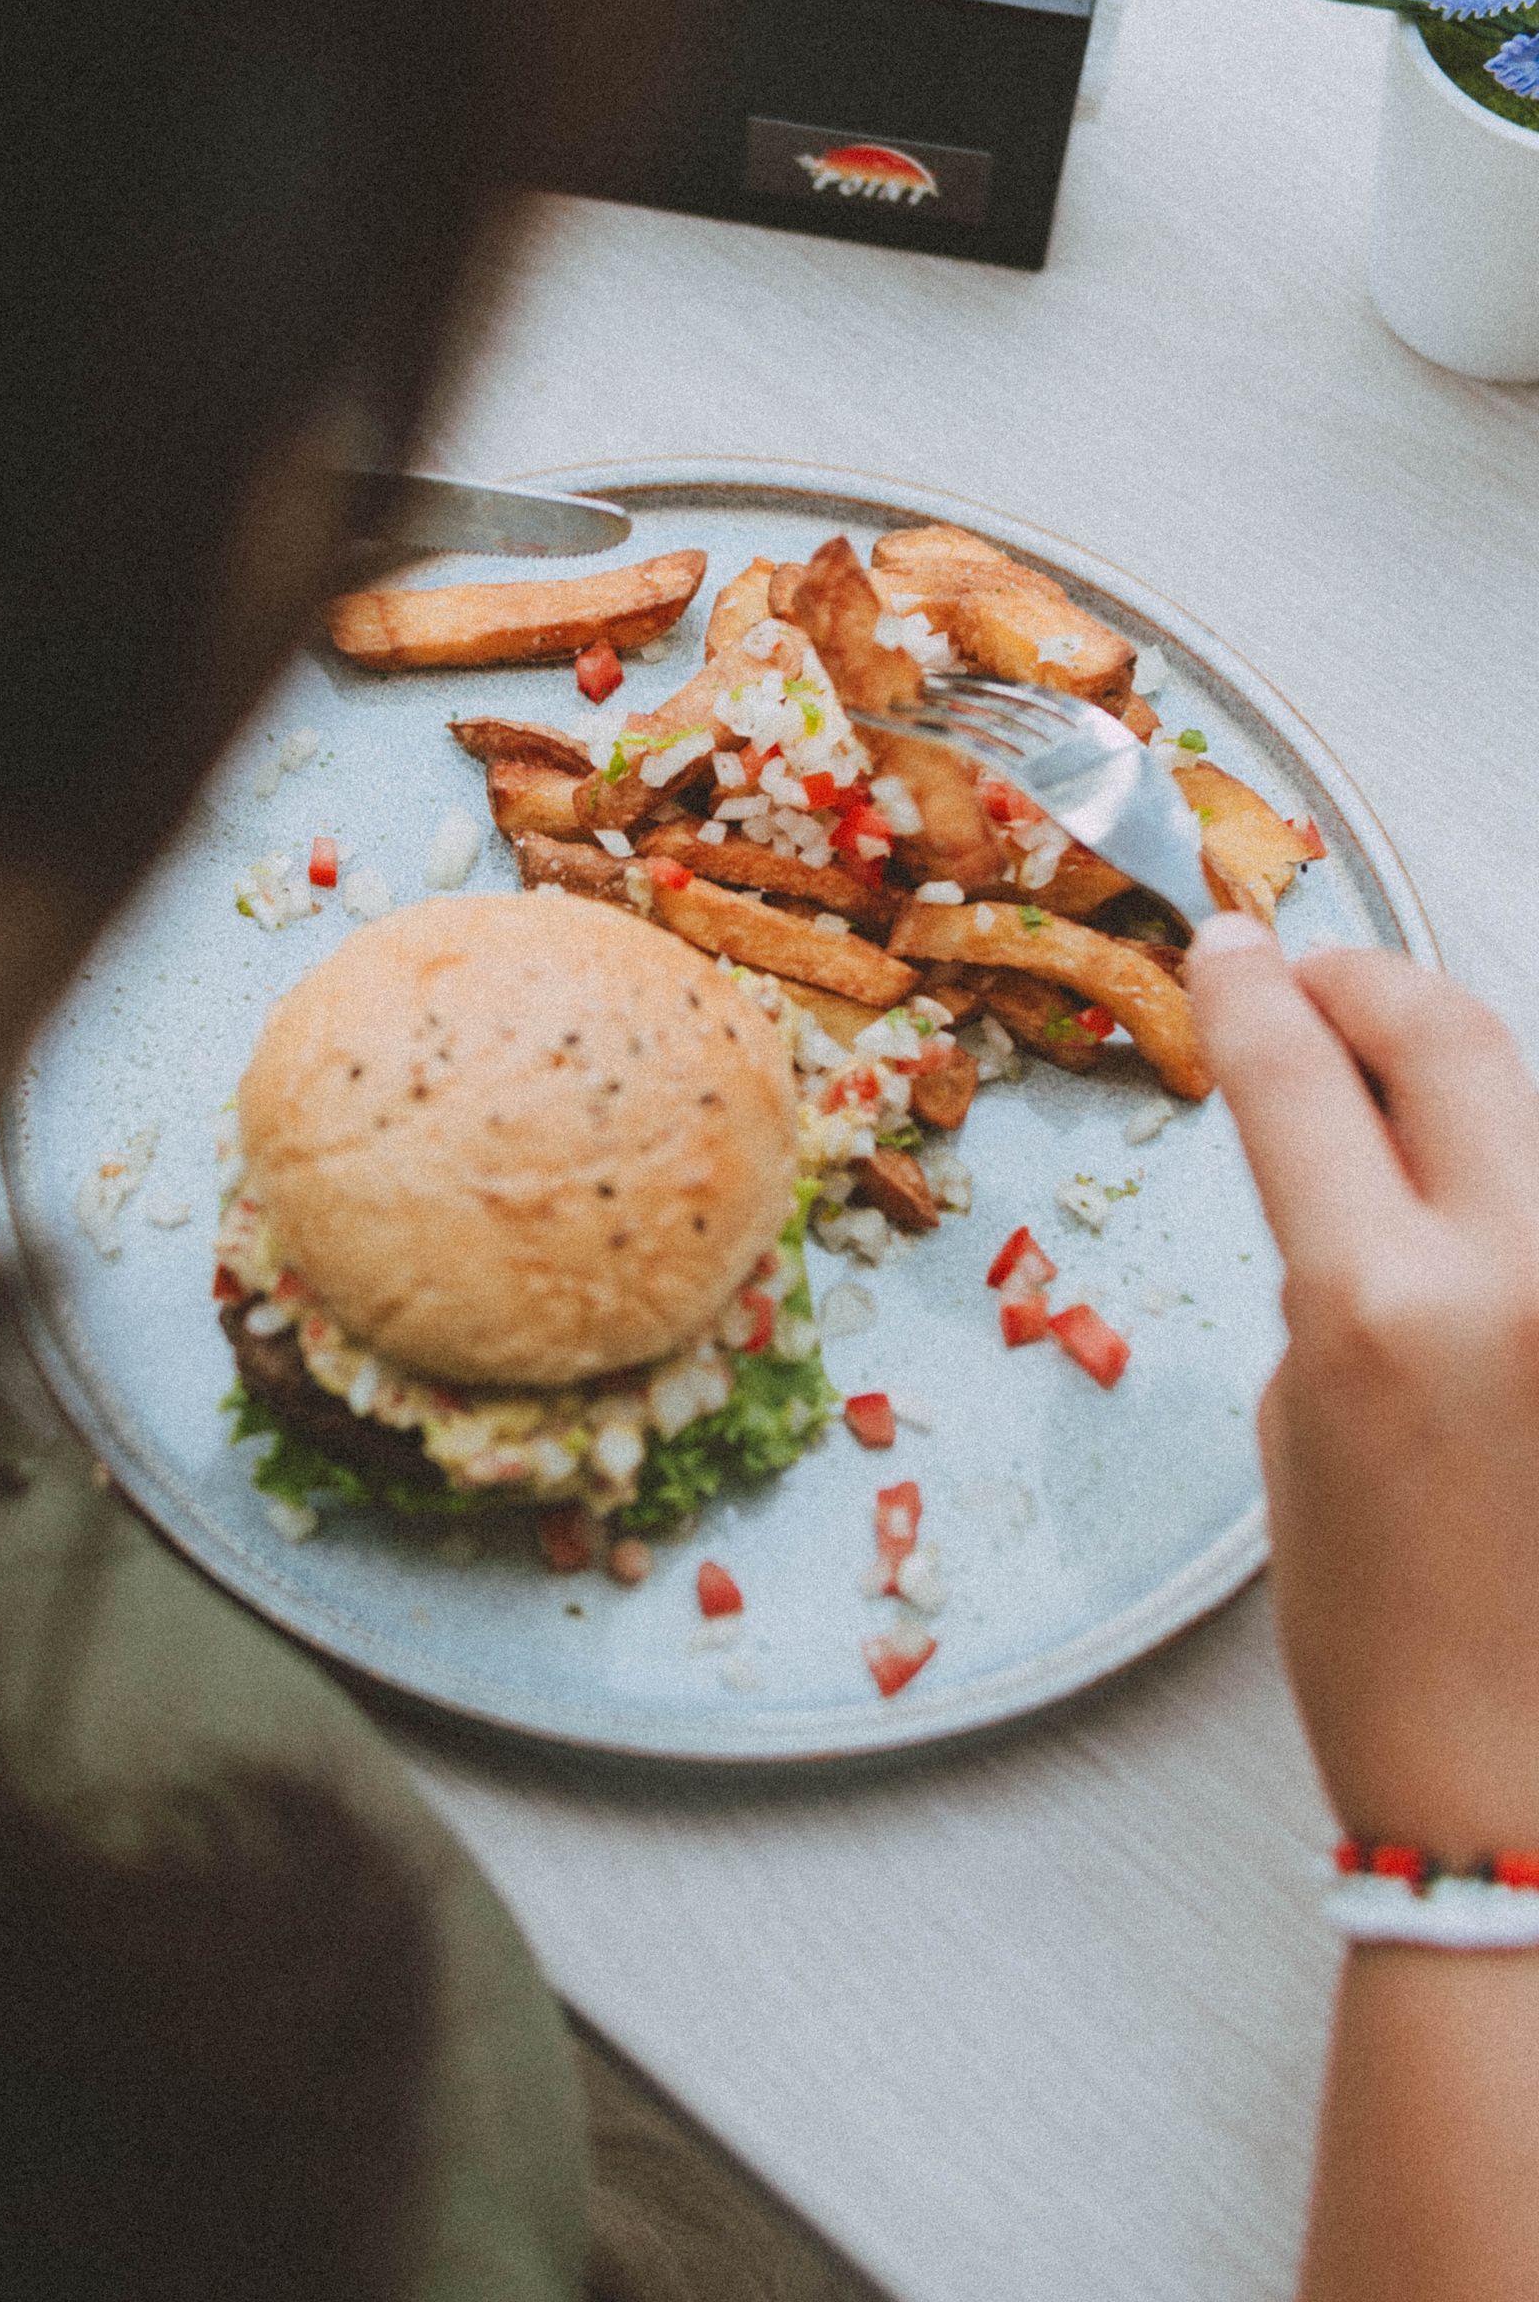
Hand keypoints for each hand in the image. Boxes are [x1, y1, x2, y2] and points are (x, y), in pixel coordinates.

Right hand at [1189, 915, 1538, 1863]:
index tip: (1226, 952)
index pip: (1299, 1077)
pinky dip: (1506, 1178)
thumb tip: (1350, 1167)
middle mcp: (1522, 1275)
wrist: (1527, 1782)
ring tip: (1391, 1092)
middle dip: (1368, 984)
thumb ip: (1330, 1269)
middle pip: (1454, 1033)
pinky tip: (1467, 1196)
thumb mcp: (1300, 1428)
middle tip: (1314, 982)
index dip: (1249, 992)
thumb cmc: (1388, 1644)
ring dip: (1453, 1073)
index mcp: (1387, 1309)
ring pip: (1534, 1104)